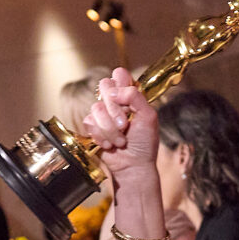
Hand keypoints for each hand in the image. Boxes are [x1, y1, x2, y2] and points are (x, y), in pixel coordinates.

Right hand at [84, 68, 160, 184]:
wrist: (134, 165)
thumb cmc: (144, 143)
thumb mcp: (149, 117)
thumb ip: (135, 97)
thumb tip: (115, 91)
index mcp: (130, 95)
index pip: (119, 74)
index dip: (121, 85)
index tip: (127, 103)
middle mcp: (115, 101)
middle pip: (104, 85)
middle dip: (115, 110)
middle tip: (125, 125)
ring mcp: (102, 113)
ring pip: (96, 108)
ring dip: (110, 129)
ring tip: (120, 141)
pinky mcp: (93, 126)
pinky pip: (89, 122)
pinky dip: (102, 136)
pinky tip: (110, 145)